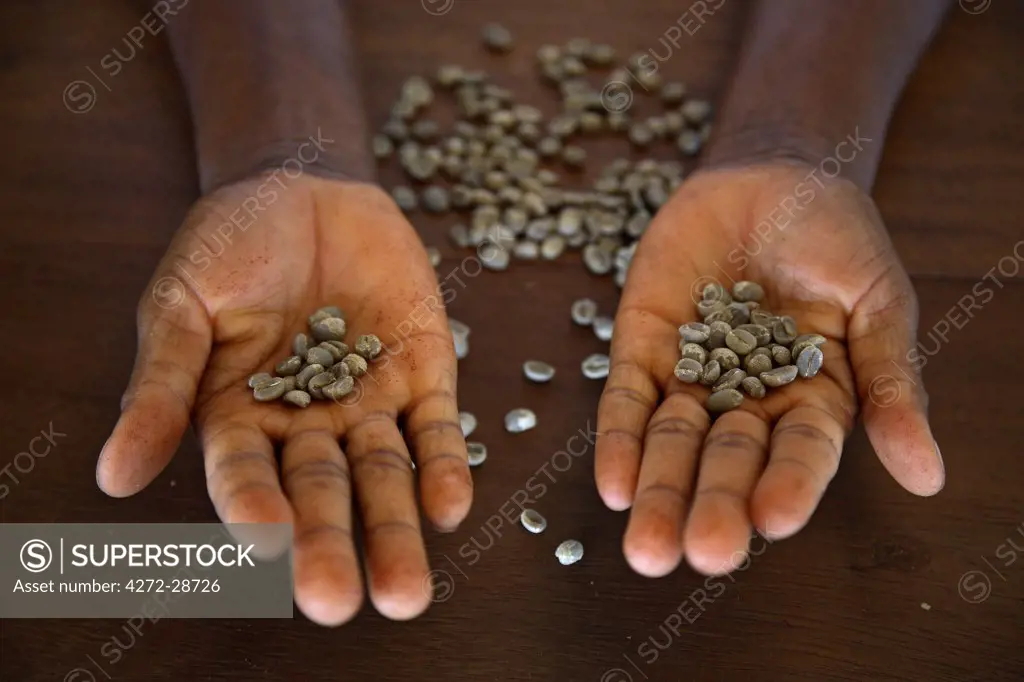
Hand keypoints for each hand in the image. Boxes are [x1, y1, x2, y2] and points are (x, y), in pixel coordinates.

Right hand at [96, 174, 471, 624]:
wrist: (305, 188)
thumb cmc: (230, 245)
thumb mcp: (182, 304)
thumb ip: (160, 384)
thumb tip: (113, 475)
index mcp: (237, 416)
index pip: (243, 473)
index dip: (253, 504)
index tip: (266, 541)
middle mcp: (305, 424)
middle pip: (318, 493)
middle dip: (327, 545)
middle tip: (336, 601)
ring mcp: (368, 401)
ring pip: (383, 476)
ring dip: (395, 530)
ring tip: (404, 591)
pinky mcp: (423, 374)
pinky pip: (436, 429)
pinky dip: (443, 467)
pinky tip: (449, 508)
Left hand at [595, 162, 943, 577]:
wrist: (771, 175)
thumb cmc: (837, 239)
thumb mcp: (877, 303)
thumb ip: (891, 382)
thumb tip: (928, 475)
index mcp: (813, 401)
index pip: (800, 454)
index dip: (789, 485)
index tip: (773, 519)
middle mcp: (748, 403)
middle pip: (728, 463)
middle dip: (714, 506)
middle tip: (702, 552)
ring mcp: (691, 377)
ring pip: (671, 444)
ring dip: (658, 492)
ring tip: (647, 545)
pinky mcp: (643, 347)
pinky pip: (626, 400)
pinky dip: (618, 439)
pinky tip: (613, 485)